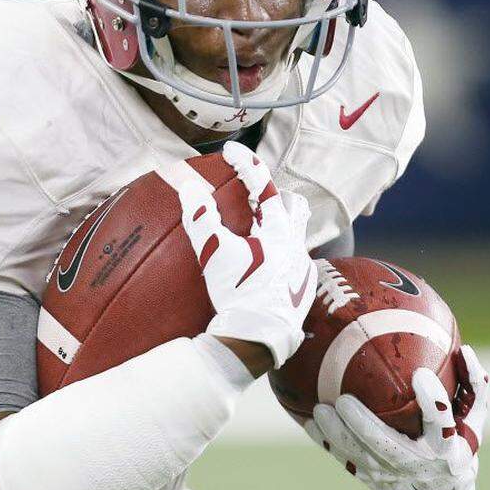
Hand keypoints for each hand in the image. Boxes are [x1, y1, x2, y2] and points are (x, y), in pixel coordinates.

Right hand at [177, 142, 316, 366]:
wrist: (260, 338)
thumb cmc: (237, 293)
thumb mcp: (214, 253)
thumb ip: (201, 218)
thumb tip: (188, 186)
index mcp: (278, 230)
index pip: (263, 185)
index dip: (246, 163)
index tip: (230, 151)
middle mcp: (296, 244)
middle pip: (293, 205)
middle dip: (274, 194)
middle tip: (251, 196)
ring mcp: (301, 267)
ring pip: (297, 233)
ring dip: (280, 225)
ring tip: (259, 229)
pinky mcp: (302, 290)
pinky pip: (296, 262)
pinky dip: (280, 255)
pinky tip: (266, 266)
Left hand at [304, 345, 489, 489]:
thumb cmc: (458, 442)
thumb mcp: (472, 419)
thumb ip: (474, 387)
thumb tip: (469, 351)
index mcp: (447, 449)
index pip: (441, 424)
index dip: (433, 403)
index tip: (421, 376)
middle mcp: (419, 467)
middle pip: (388, 447)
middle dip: (364, 426)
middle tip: (343, 401)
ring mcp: (394, 478)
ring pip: (361, 458)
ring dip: (338, 436)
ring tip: (319, 411)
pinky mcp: (373, 481)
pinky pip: (346, 462)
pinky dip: (328, 444)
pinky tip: (309, 424)